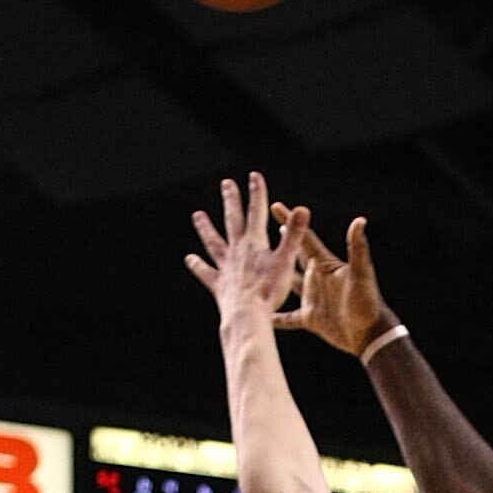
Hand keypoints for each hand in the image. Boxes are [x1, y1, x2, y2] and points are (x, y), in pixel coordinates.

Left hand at [186, 171, 309, 320]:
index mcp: (254, 243)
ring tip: (197, 215)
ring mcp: (225, 267)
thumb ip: (293, 234)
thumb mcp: (286, 261)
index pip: (256, 211)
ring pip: (213, 242)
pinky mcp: (219, 285)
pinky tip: (189, 259)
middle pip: (233, 220)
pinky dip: (197, 265)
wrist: (247, 316)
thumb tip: (303, 209)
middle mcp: (236, 251)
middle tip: (226, 183)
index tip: (254, 176)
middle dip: (231, 200)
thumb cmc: (269, 292)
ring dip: (205, 228)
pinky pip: (206, 272)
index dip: (256, 192)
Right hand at [269, 206, 391, 356]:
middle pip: (294, 255)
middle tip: (261, 228)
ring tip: (256, 267)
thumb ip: (357, 248)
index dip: (290, 221)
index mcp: (325, 264)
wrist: (369, 335)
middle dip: (281, 242)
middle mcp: (316, 277)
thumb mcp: (362, 274)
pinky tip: (261, 315)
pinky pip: (288, 317)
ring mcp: (312, 297)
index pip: (305, 238)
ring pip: (287, 282)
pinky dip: (275, 317)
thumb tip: (360, 221)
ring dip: (274, 275)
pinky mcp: (310, 317)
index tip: (275, 206)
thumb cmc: (368, 302)